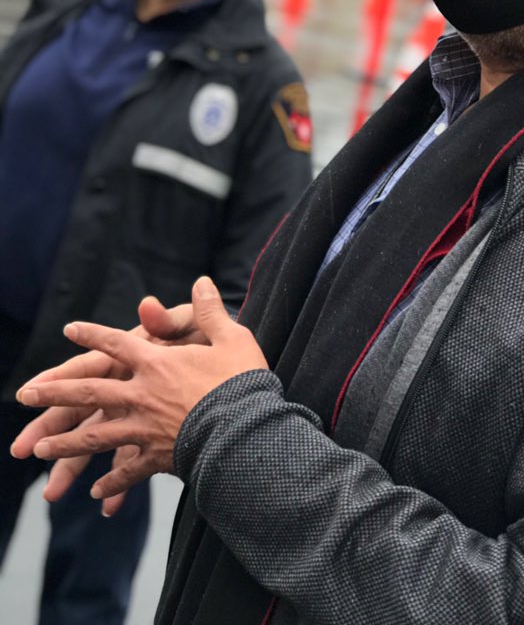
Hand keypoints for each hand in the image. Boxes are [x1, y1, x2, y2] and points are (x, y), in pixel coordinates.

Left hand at [16, 277, 267, 498]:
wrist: (247, 430)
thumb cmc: (241, 380)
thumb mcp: (229, 337)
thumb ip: (209, 311)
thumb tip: (201, 281)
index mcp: (157, 362)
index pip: (116, 343)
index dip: (93, 334)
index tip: (69, 329)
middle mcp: (142, 394)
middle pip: (89, 392)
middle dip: (54, 394)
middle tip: (24, 396)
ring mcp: (145, 428)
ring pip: (95, 438)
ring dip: (66, 445)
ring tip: (40, 451)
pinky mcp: (158, 457)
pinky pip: (129, 471)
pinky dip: (112, 483)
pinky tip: (96, 493)